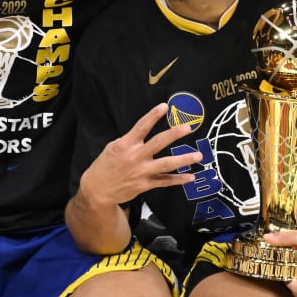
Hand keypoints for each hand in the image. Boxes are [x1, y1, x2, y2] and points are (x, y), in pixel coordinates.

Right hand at [78, 103, 203, 208]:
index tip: (165, 106)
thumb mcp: (113, 147)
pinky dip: (179, 180)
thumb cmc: (105, 165)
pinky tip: (191, 177)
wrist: (98, 190)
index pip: (142, 126)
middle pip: (158, 143)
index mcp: (126, 144)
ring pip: (166, 164)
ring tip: (198, 156)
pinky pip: (165, 182)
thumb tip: (144, 134)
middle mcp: (135, 157)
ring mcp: (141, 172)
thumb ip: (130, 141)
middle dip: (174, 134)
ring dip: (184, 159)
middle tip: (188, 127)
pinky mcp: (145, 185)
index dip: (153, 115)